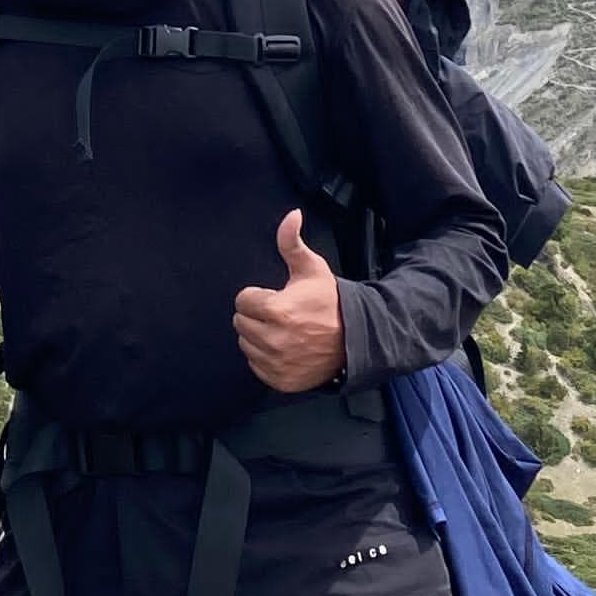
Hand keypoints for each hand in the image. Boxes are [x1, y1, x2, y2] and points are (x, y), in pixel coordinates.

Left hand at [233, 209, 344, 395]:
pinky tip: (284, 348)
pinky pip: (256, 366)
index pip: (242, 301)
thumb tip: (291, 214)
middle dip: (256, 315)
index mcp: (276, 311)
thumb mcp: (312, 268)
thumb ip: (292, 242)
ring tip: (283, 330)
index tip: (276, 297)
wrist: (355, 339)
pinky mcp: (279, 380)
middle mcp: (273, 340)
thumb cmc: (330, 302)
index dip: (258, 296)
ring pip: (246, 344)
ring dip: (258, 336)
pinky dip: (265, 358)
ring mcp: (276, 363)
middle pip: (241, 323)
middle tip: (280, 314)